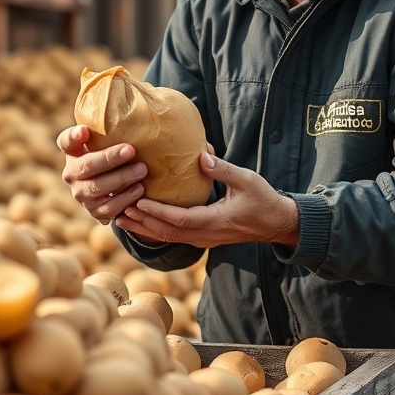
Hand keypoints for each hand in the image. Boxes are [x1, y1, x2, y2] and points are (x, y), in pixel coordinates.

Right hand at [56, 125, 146, 224]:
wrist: (119, 188)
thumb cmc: (117, 154)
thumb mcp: (112, 139)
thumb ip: (115, 123)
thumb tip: (129, 96)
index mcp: (73, 152)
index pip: (66, 141)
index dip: (73, 136)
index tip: (84, 130)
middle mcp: (71, 173)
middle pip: (86, 166)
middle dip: (109, 158)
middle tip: (131, 150)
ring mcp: (81, 194)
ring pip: (98, 187)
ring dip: (121, 178)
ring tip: (142, 170)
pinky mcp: (94, 212)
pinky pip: (108, 208)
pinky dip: (124, 200)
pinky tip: (139, 190)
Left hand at [115, 152, 299, 248]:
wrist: (276, 223)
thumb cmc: (263, 199)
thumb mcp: (246, 180)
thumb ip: (223, 169)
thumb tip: (201, 155)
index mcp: (214, 221)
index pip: (179, 220)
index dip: (157, 212)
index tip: (137, 201)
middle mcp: (206, 234)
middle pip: (167, 232)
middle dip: (141, 222)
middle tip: (118, 210)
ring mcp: (204, 239)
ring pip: (168, 237)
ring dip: (144, 228)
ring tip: (122, 217)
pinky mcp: (204, 236)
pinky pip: (175, 236)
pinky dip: (156, 230)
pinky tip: (142, 222)